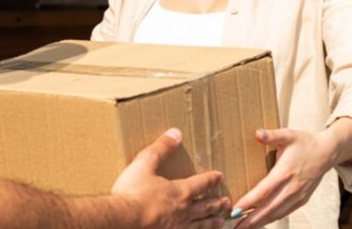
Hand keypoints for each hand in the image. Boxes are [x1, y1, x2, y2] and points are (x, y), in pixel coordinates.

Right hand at [112, 128, 230, 228]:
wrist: (124, 220)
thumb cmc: (133, 193)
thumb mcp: (145, 163)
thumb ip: (161, 148)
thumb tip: (176, 133)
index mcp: (180, 191)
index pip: (201, 183)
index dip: (211, 179)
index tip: (220, 177)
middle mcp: (184, 211)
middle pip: (205, 206)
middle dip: (217, 203)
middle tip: (227, 202)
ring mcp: (178, 228)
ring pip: (201, 224)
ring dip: (212, 222)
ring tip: (221, 221)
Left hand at [231, 128, 335, 228]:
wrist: (327, 152)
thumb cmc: (304, 142)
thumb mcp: (288, 135)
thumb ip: (272, 135)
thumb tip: (257, 133)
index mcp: (285, 172)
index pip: (264, 190)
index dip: (249, 202)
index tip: (235, 209)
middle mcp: (292, 187)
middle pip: (269, 207)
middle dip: (251, 219)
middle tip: (235, 227)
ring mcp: (298, 195)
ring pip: (277, 213)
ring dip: (260, 222)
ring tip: (244, 228)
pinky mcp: (302, 200)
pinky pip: (285, 212)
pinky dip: (272, 218)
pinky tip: (260, 222)